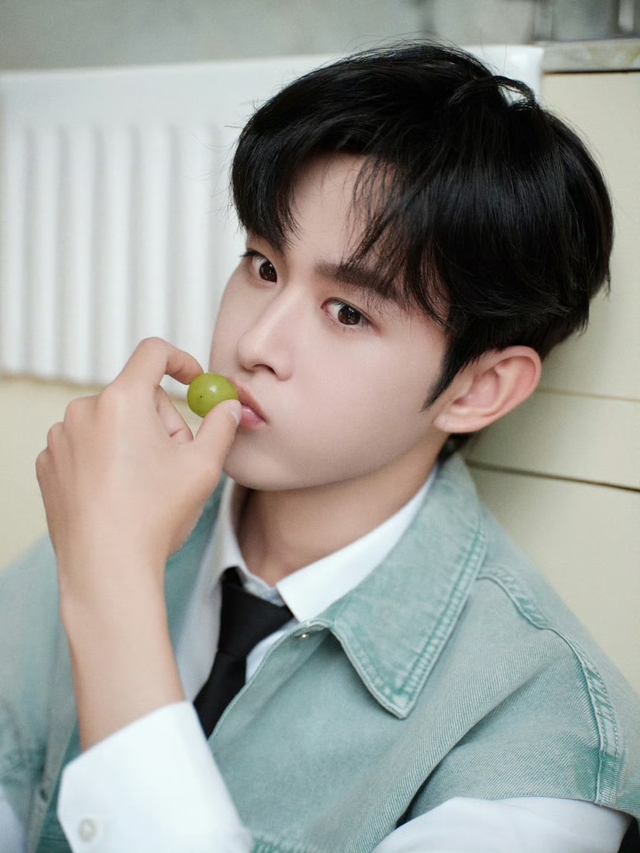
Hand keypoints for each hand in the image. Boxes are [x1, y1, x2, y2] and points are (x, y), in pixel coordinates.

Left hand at [36, 337, 240, 602]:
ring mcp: (61, 438)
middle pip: (135, 396)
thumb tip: (227, 407)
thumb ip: (221, 426)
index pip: (152, 353)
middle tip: (175, 462)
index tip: (193, 381)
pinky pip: (85, 446)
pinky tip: (116, 495)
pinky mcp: (49, 464)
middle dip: (160, 421)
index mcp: (122, 401)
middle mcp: (84, 410)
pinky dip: (104, 460)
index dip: (180, 361)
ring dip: (131, 441)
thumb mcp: (204, 466)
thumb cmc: (154, 517)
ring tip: (143, 486)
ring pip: (110, 422)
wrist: (106, 568)